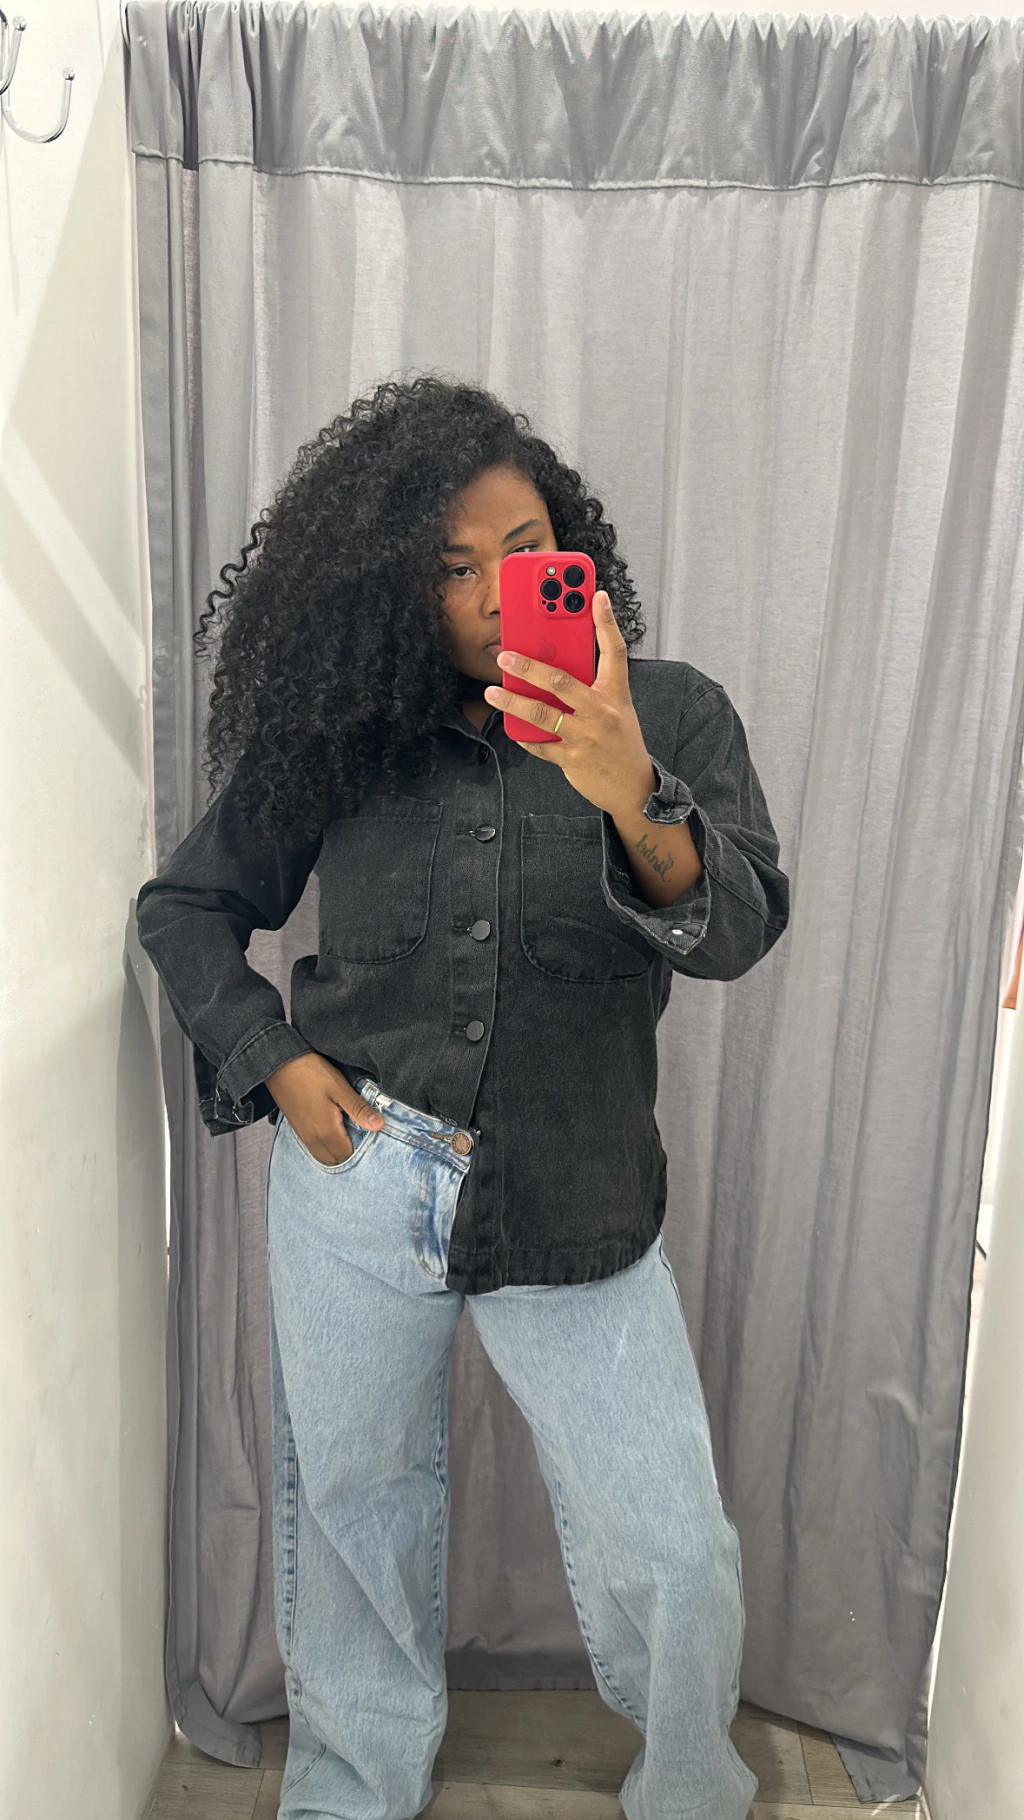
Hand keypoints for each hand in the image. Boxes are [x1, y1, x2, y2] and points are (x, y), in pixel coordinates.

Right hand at [264, 1051, 383, 1164]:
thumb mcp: (340, 1088)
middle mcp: (313, 1140)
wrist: (280, 1064)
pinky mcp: (297, 1130)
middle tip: (359, 1132)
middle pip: (336, 1161)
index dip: (362, 1148)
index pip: (349, 1155)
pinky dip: (326, 1146)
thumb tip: (379, 1126)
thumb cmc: (311, 1073)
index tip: (368, 1132)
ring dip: (337, 1151)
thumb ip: (359, 1110)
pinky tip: (332, 1128)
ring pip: (324, 1157)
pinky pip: (314, 1149)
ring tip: (347, 1130)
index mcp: (326, 1132)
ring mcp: (303, 1136)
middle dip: (349, 1152)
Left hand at [483, 592, 656, 816]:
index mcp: (616, 693)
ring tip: (492, 692)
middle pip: (561, 681)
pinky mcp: (573, 759)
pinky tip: (512, 726)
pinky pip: (540, 744)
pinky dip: (524, 735)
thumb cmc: (621, 741)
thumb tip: (555, 663)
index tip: (597, 595)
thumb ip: (591, 686)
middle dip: (529, 666)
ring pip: (542, 713)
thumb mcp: (616, 707)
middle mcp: (602, 712)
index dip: (606, 622)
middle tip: (505, 656)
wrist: (634, 787)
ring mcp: (587, 736)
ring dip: (512, 701)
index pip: (614, 651)